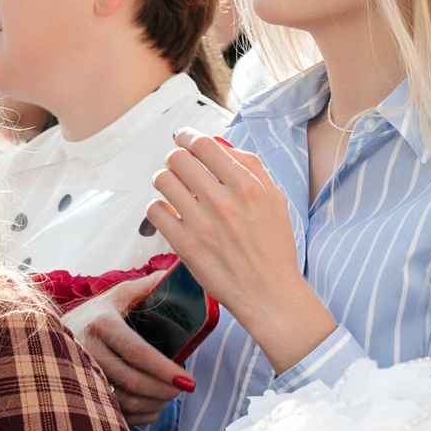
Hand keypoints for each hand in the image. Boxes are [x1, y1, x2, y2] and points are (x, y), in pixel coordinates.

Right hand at [65, 270, 187, 425]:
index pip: (137, 352)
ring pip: (123, 402)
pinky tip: (151, 405)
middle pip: (132, 381)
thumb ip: (148, 287)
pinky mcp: (79, 394)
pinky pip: (114, 414)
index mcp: (101, 323)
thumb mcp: (118, 295)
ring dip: (153, 404)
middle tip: (183, 389)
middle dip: (164, 390)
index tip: (188, 381)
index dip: (165, 370)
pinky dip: (139, 416)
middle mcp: (86, 349)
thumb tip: (177, 275)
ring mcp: (79, 374)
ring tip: (168, 396)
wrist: (49, 334)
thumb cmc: (97, 315)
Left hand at [150, 130, 335, 372]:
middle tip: (179, 169)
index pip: (203, 144)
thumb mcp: (275, 199)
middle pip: (177, 158)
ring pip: (162, 181)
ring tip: (175, 192)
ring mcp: (202, 225)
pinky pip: (155, 211)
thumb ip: (250, 167)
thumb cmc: (273, 245)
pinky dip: (159, 209)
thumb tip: (217, 144)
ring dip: (165, 182)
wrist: (269, 293)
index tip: (183, 138)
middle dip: (175, 159)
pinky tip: (172, 215)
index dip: (187, 136)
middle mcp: (224, 202)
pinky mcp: (185, 247)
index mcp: (248, 186)